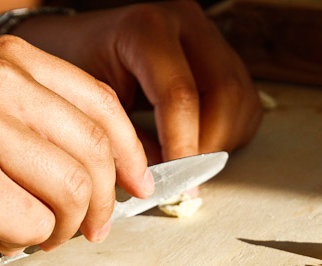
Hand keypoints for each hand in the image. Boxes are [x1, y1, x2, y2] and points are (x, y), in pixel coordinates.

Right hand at [0, 36, 152, 262]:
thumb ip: (38, 116)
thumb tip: (107, 166)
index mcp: (10, 60)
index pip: (102, 105)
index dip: (131, 153)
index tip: (140, 186)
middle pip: (95, 153)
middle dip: (106, 203)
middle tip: (95, 229)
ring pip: (73, 194)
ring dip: (67, 228)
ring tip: (44, 236)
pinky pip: (34, 226)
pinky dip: (27, 243)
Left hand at [15, 0, 262, 161]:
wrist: (81, 42)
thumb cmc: (77, 69)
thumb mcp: (88, 102)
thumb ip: (122, 140)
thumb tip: (154, 182)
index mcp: (146, 28)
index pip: (179, 94)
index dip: (181, 147)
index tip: (176, 185)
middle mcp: (187, 24)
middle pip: (223, 93)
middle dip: (206, 146)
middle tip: (182, 178)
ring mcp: (209, 37)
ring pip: (241, 99)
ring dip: (220, 142)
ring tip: (186, 162)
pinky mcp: (224, 55)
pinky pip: (245, 102)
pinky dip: (228, 134)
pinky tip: (198, 144)